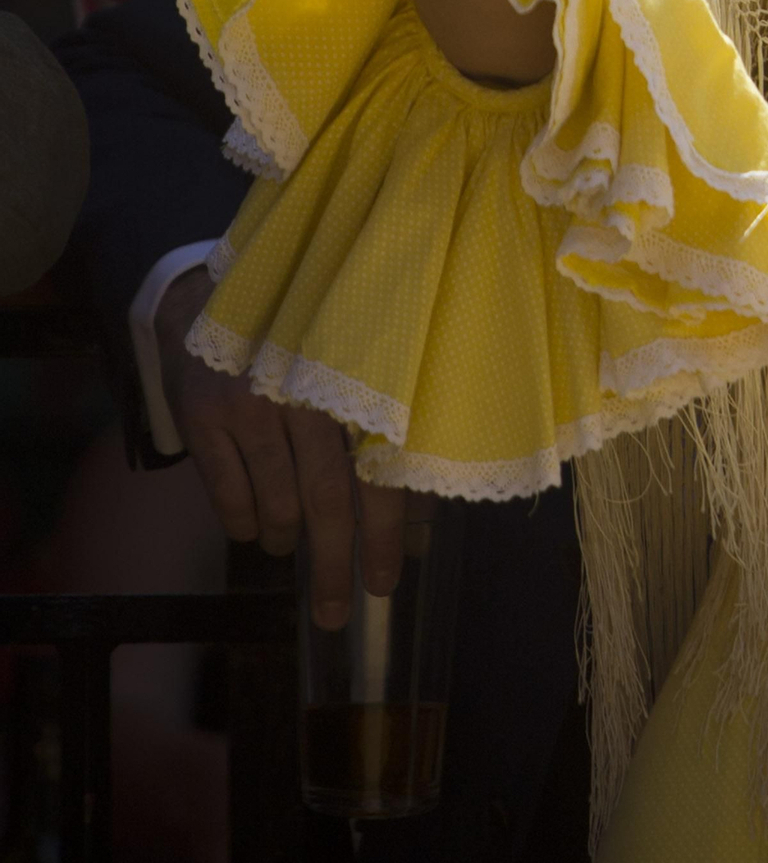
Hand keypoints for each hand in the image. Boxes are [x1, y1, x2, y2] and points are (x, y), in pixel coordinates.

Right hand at [155, 267, 404, 629]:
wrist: (220, 299)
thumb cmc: (308, 346)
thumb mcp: (354, 376)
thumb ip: (385, 443)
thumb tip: (419, 528)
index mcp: (357, 378)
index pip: (379, 470)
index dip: (386, 534)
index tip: (384, 586)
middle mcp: (305, 388)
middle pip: (326, 499)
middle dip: (334, 564)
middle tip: (335, 612)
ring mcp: (250, 400)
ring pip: (277, 504)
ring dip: (288, 537)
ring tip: (291, 542)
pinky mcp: (204, 414)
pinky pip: (228, 497)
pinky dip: (245, 523)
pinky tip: (255, 524)